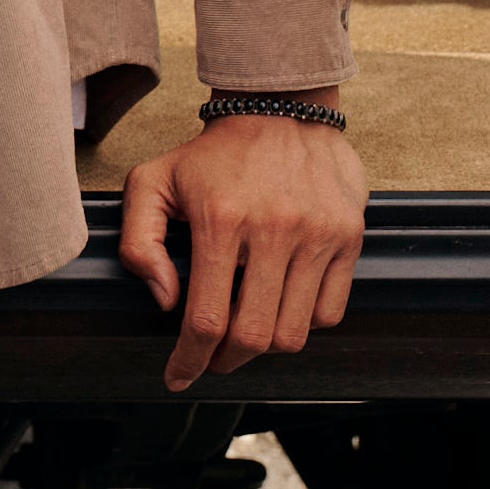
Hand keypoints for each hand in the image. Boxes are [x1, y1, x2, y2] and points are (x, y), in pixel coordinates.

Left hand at [117, 107, 367, 393]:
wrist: (280, 111)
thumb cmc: (211, 155)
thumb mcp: (151, 183)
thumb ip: (140, 244)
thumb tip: (166, 301)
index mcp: (221, 221)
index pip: (206, 318)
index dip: (189, 360)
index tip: (178, 377)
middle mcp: (275, 230)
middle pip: (254, 336)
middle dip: (226, 360)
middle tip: (213, 357)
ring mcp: (318, 234)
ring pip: (294, 332)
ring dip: (265, 346)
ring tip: (246, 330)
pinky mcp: (349, 236)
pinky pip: (331, 311)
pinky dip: (304, 323)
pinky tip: (281, 305)